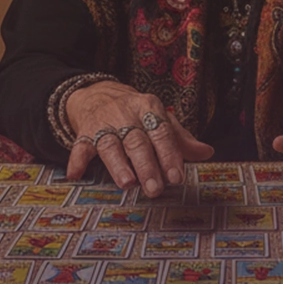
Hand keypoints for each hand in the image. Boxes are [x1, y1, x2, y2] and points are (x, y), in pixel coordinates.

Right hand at [64, 82, 211, 197]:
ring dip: (118, 165)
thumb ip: (181, 139)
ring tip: (127, 184)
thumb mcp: (159, 119)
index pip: (162, 132)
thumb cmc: (136, 113)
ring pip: (110, 145)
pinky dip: (76, 161)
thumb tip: (206, 152)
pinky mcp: (84, 133)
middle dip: (146, 166)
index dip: (170, 155)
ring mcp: (103, 124)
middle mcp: (126, 114)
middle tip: (155, 189)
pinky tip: (75, 175)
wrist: (98, 94)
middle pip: (137, 142)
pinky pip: (80, 147)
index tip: (176, 177)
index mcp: (148, 108)